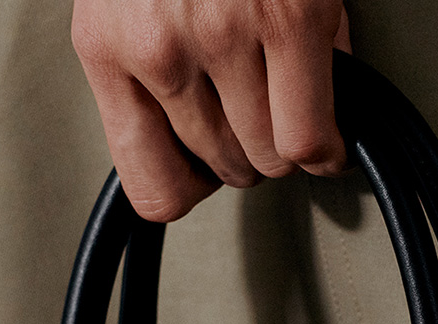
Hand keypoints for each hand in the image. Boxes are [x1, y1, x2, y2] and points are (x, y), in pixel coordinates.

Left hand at [72, 0, 351, 221]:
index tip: (212, 178)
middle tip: (264, 120)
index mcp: (106, 44)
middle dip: (250, 151)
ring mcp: (223, 31)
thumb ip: (145, 73)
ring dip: (289, 145)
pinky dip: (329, 147)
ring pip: (268, 159)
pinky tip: (331, 138)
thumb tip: (188, 161)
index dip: (194, 191)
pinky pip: (309, 136)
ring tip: (294, 111)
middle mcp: (158, 44)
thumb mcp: (130, 4)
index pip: (153, 189)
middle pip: (222, 170)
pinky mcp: (288, 16)